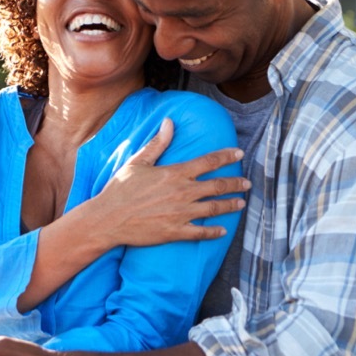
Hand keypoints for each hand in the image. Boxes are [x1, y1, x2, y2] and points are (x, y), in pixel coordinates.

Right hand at [75, 118, 248, 246]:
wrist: (107, 219)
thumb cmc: (120, 189)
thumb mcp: (138, 162)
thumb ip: (158, 143)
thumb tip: (170, 122)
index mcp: (175, 173)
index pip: (208, 162)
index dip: (226, 156)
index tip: (239, 154)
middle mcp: (182, 193)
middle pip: (217, 186)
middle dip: (235, 183)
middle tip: (247, 183)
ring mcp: (180, 214)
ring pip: (213, 209)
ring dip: (230, 205)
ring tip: (241, 203)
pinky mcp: (175, 232)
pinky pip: (200, 233)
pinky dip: (214, 232)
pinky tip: (223, 230)